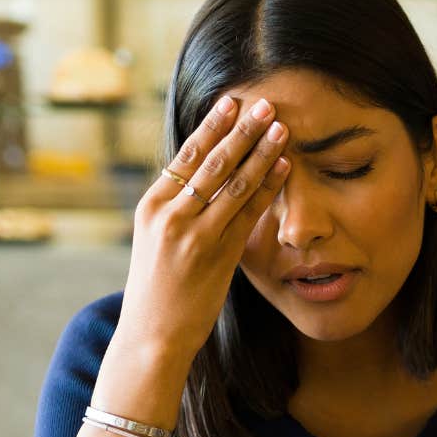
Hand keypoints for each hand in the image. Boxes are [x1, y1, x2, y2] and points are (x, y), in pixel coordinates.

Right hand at [118, 94, 292, 359]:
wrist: (152, 334)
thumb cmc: (158, 289)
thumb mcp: (156, 240)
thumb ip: (179, 209)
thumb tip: (206, 178)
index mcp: (152, 205)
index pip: (185, 156)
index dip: (211, 127)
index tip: (231, 102)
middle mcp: (170, 215)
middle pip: (211, 162)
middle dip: (240, 130)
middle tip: (265, 103)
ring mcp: (193, 234)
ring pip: (232, 183)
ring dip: (260, 152)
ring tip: (281, 126)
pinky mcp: (216, 255)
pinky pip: (248, 213)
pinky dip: (268, 186)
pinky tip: (284, 166)